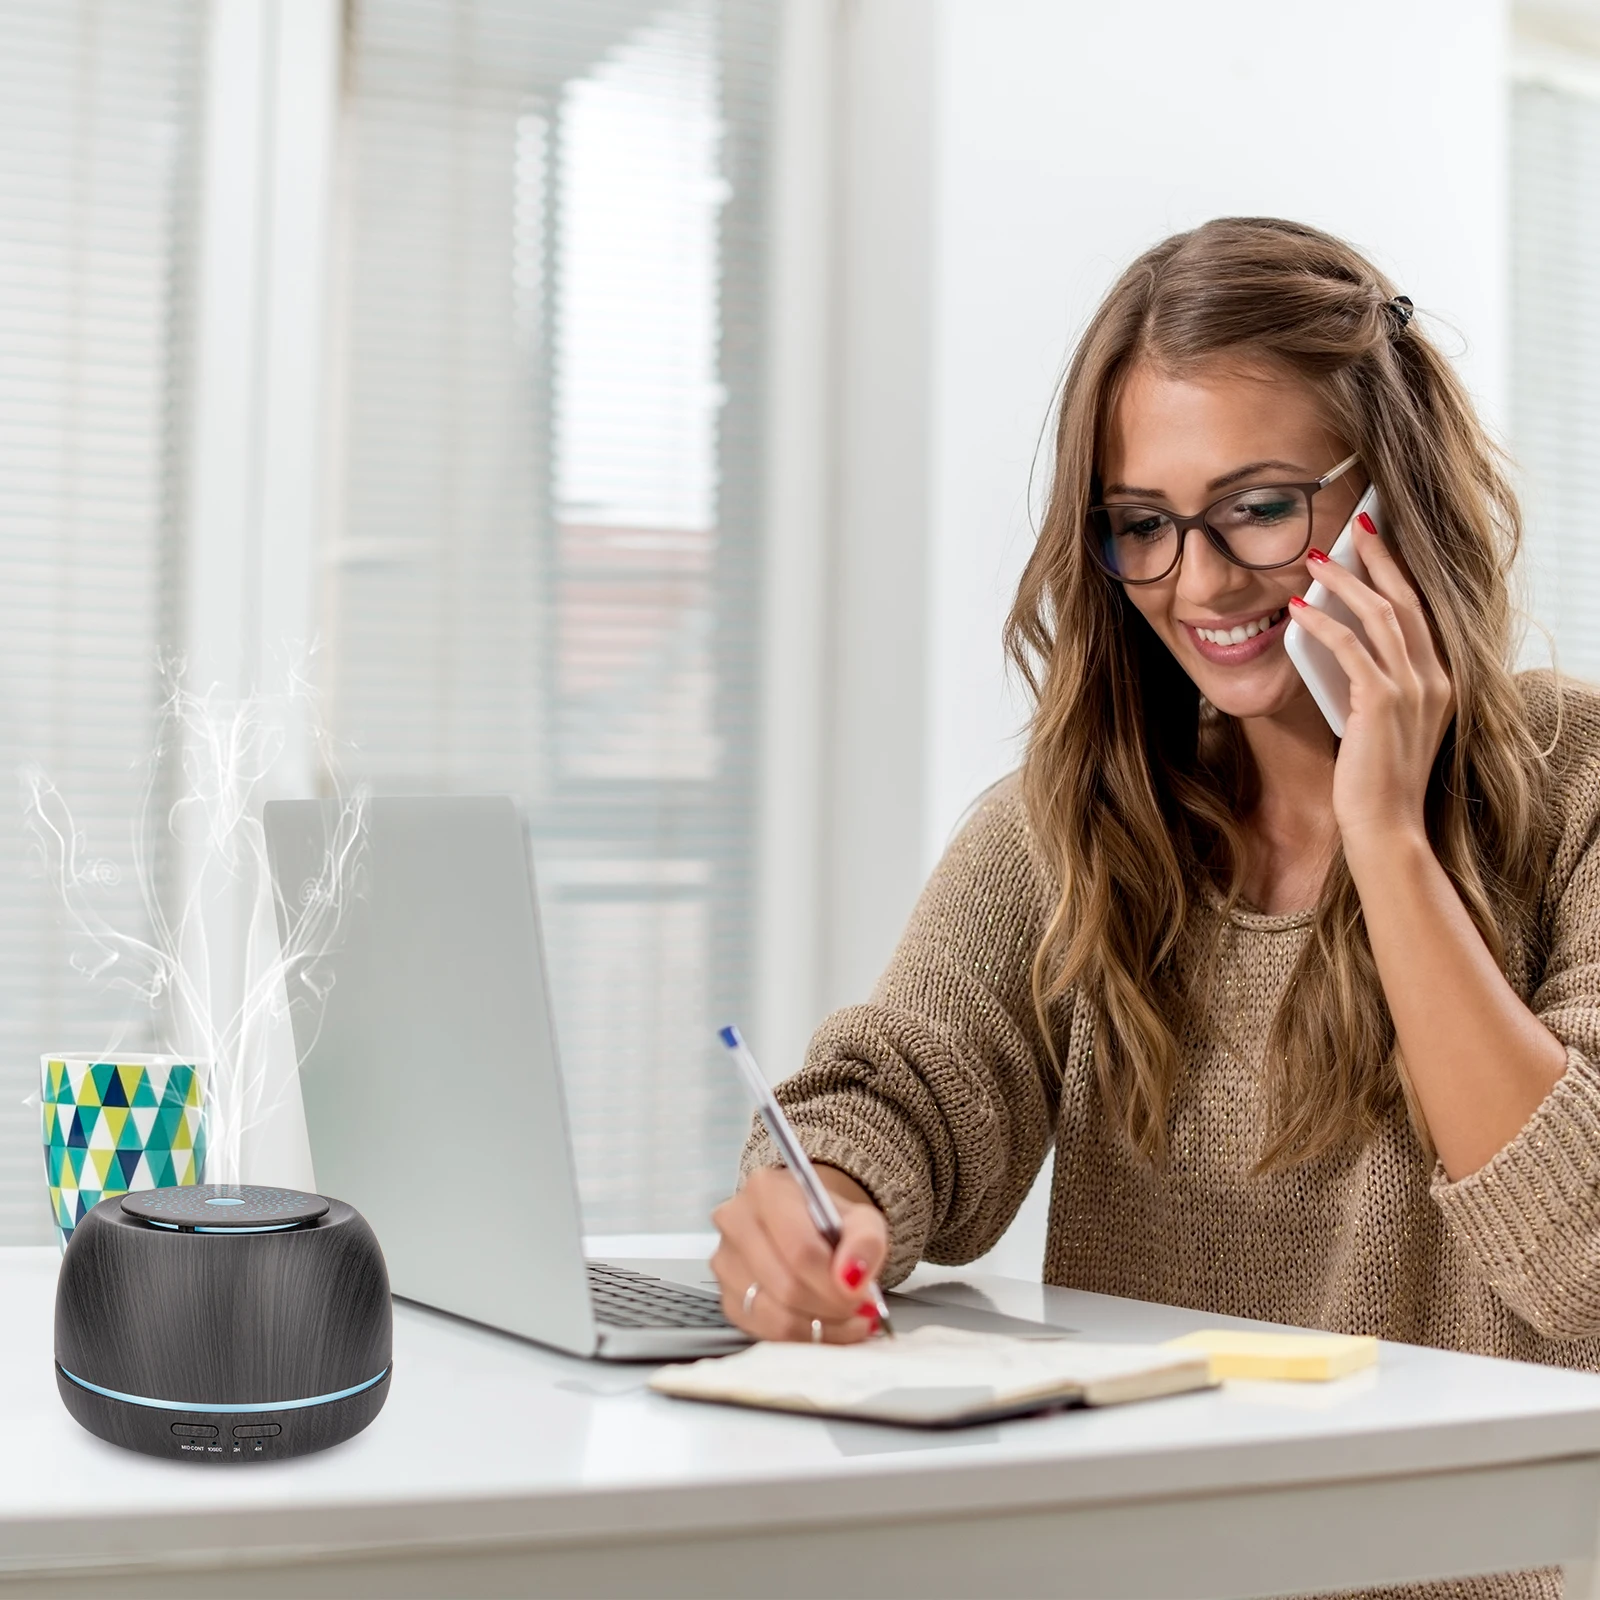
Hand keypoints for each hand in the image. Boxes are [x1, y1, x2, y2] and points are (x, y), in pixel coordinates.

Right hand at [710, 1166, 888, 1342]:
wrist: (805, 1226)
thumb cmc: (828, 1221)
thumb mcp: (862, 1219)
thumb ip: (866, 1241)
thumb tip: (851, 1278)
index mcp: (766, 1190)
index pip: (800, 1249)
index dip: (834, 1282)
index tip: (861, 1295)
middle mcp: (735, 1221)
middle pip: (786, 1286)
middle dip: (830, 1307)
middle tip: (857, 1310)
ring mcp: (725, 1262)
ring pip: (775, 1315)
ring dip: (818, 1327)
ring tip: (845, 1319)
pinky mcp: (726, 1297)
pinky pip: (765, 1332)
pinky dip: (801, 1337)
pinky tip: (822, 1326)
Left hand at [1288, 513, 1453, 852]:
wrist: (1385, 826)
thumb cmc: (1376, 779)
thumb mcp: (1381, 722)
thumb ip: (1373, 683)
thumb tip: (1336, 641)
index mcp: (1442, 681)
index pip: (1422, 612)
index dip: (1400, 573)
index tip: (1377, 542)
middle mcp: (1435, 679)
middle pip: (1407, 600)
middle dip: (1379, 558)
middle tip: (1356, 525)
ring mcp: (1412, 690)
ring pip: (1380, 616)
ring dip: (1344, 582)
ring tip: (1314, 560)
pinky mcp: (1380, 704)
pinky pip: (1350, 649)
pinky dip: (1321, 625)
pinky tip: (1296, 612)